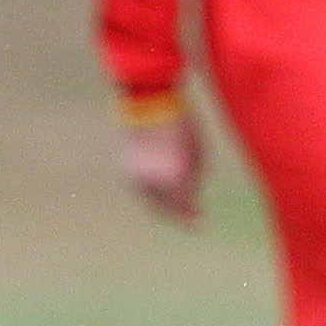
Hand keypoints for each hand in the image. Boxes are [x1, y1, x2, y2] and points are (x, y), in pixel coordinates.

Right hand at [117, 101, 203, 224]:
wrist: (149, 103)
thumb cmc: (182, 126)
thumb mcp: (197, 153)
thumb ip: (194, 179)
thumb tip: (191, 201)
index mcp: (172, 176)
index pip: (180, 205)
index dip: (189, 216)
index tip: (200, 222)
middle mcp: (149, 179)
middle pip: (162, 207)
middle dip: (176, 214)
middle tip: (191, 218)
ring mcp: (133, 173)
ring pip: (149, 199)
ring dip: (163, 204)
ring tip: (178, 204)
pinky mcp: (125, 167)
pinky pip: (140, 187)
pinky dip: (152, 192)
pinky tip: (164, 190)